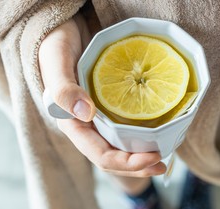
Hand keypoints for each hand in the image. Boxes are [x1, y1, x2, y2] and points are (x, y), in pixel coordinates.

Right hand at [38, 15, 165, 176]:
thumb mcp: (57, 60)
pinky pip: (122, 133)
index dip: (126, 163)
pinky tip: (155, 139)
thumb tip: (87, 114)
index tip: (153, 157)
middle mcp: (84, 127)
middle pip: (111, 159)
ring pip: (117, 150)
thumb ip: (64, 88)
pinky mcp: (106, 111)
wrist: (63, 31)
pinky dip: (138, 141)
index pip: (99, 155)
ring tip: (162, 161)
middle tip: (162, 165)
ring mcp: (95, 121)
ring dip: (138, 160)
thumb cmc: (57, 43)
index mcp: (72, 124)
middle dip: (136, 167)